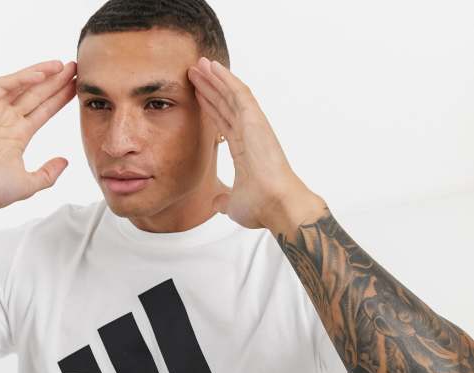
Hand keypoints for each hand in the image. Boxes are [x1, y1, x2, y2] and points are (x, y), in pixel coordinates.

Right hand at [0, 59, 76, 213]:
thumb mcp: (27, 184)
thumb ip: (48, 174)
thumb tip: (65, 161)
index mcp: (17, 135)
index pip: (43, 111)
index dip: (60, 99)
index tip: (77, 88)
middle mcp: (5, 120)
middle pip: (36, 95)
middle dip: (55, 82)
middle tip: (75, 68)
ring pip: (21, 86)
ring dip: (42, 74)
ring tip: (62, 66)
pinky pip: (2, 86)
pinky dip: (21, 78)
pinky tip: (41, 74)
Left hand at [187, 57, 311, 229]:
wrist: (278, 205)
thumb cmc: (263, 207)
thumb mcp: (235, 205)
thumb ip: (224, 200)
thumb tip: (217, 203)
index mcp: (245, 151)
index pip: (224, 122)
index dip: (210, 107)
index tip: (198, 95)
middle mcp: (250, 135)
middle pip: (226, 105)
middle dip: (210, 88)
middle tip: (194, 72)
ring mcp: (254, 126)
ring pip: (231, 95)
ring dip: (216, 79)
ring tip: (200, 64)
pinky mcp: (256, 121)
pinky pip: (240, 94)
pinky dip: (227, 79)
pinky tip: (213, 67)